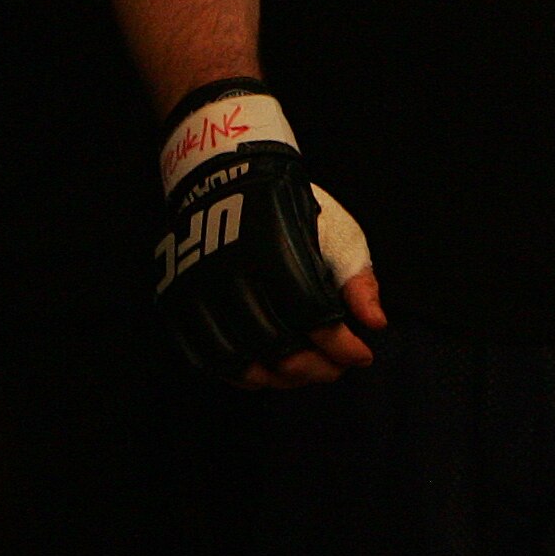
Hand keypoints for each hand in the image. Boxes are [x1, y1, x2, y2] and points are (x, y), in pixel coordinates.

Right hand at [152, 85, 386, 387]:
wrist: (228, 176)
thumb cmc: (291, 206)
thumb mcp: (336, 229)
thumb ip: (358, 278)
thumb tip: (377, 325)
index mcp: (275, 245)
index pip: (312, 315)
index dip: (341, 346)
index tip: (363, 355)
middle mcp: (230, 267)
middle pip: (276, 345)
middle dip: (316, 368)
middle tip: (338, 370)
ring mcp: (197, 286)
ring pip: (239, 360)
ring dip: (279, 379)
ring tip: (306, 375)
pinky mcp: (177, 298)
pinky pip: (205, 356)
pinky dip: (238, 374)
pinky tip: (266, 373)